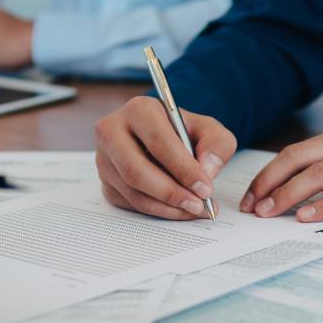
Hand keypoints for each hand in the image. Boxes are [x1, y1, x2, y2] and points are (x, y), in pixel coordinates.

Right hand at [95, 97, 236, 219]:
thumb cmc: (184, 133)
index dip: (183, 169)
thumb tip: (207, 169)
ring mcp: (105, 160)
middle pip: (136, 171)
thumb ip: (217, 144)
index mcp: (139, 110)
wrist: (163, 140)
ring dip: (167, 207)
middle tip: (198, 205)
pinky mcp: (107, 183)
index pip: (158, 142)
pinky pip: (131, 204)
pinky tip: (179, 209)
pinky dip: (159, 212)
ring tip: (194, 209)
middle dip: (172, 193)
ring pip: (133, 192)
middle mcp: (113, 132)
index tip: (205, 188)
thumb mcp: (208, 130)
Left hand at [241, 115, 322, 221]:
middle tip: (250, 207)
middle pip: (297, 160)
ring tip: (268, 213)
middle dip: (268, 184)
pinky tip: (306, 217)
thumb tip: (313, 182)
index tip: (252, 193)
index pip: (296, 151)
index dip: (269, 173)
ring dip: (287, 195)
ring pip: (317, 176)